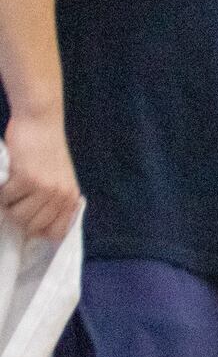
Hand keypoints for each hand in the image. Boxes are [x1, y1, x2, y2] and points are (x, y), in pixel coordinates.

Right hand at [0, 117, 79, 243]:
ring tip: (15, 186)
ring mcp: (45, 188)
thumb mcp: (58, 178)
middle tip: (18, 197)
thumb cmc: (45, 151)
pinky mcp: (27, 179)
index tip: (27, 223)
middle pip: (31, 227)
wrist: (40, 122)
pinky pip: (5, 199)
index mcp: (71, 197)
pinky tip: (9, 177)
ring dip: (9, 203)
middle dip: (19, 215)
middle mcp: (61, 195)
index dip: (38, 232)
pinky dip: (2, 191)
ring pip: (17, 216)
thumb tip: (39, 233)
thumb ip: (53, 202)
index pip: (56, 233)